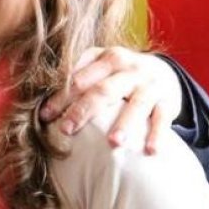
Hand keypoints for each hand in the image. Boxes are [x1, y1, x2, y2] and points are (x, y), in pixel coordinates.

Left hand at [39, 47, 179, 154]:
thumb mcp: (101, 62)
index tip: (45, 115)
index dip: (60, 97)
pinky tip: (150, 151)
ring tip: (113, 143)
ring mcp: (150, 86)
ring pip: (137, 105)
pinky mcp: (167, 103)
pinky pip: (163, 119)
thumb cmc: (120, 72)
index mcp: (107, 58)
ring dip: (125, 124)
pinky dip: (157, 134)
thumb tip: (41, 90)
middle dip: (83, 111)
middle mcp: (129, 70)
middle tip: (67, 129)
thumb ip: (77, 71)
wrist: (163, 71)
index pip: (79, 79)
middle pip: (103, 91)